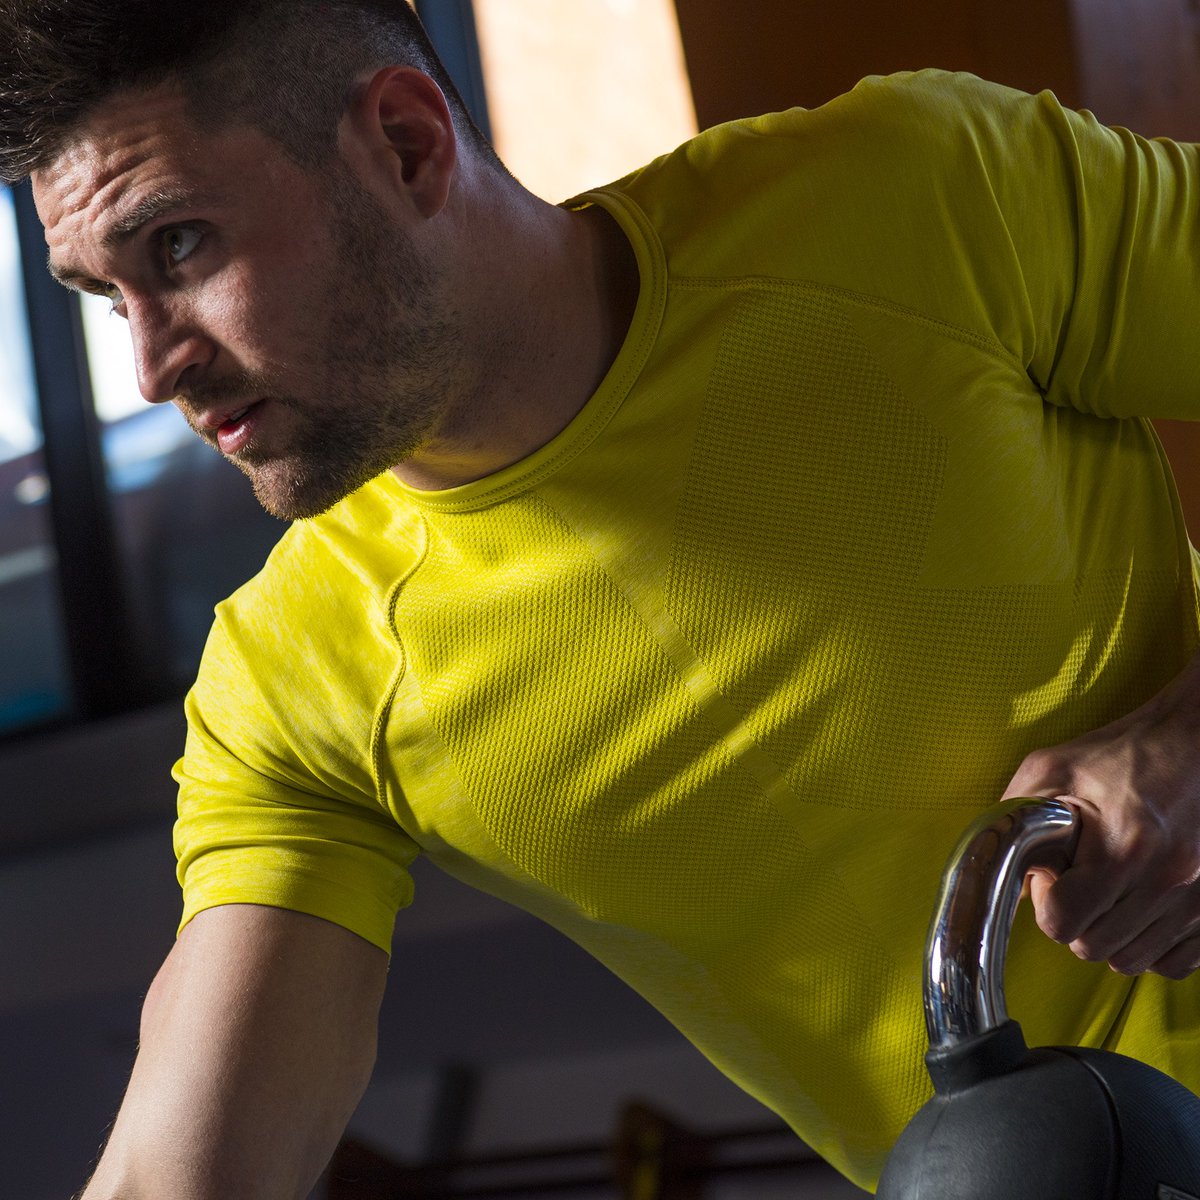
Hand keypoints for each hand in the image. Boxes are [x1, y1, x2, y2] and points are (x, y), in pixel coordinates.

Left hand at [1003, 653, 1199, 978]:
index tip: (1054, 874)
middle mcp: (1168, 881)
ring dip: (1110, 933)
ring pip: (1132, 960)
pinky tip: (1140, 909)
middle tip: (1079, 879)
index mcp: (1124, 848)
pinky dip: (1151, 946)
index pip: (1062, 922)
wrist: (1197, 741)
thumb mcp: (1053, 768)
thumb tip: (1002, 873)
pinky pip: (1175, 963)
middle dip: (1075, 917)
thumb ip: (1015, 818)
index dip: (1046, 900)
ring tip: (1109, 890)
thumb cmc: (1126, 751)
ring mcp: (1198, 901)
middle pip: (1093, 946)